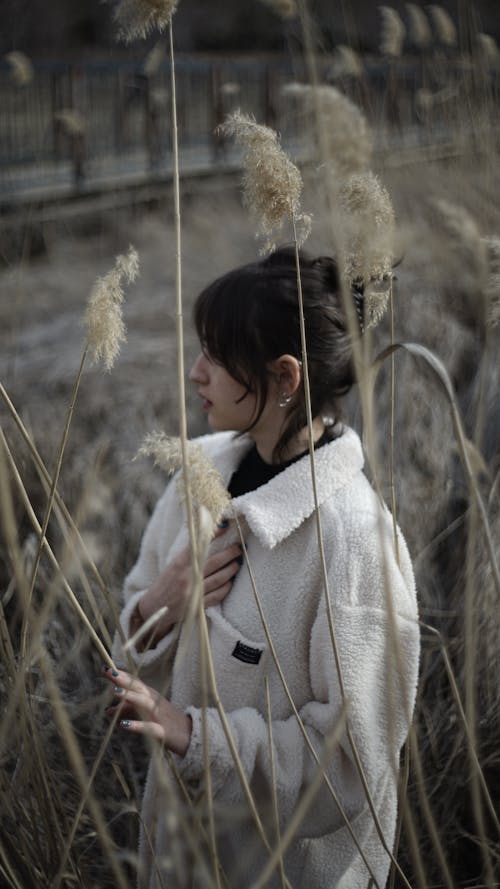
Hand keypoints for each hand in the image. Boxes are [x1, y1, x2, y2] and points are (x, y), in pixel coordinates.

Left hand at [103, 667, 191, 755]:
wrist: (191, 735)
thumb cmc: (166, 721)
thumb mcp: (146, 713)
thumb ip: (127, 710)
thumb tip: (106, 710)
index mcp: (151, 696)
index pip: (135, 683)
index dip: (121, 675)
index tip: (105, 667)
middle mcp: (155, 702)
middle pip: (139, 688)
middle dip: (124, 679)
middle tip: (108, 672)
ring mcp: (159, 716)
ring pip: (144, 703)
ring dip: (130, 696)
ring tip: (114, 691)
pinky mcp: (163, 731)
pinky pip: (149, 728)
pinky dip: (137, 725)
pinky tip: (123, 725)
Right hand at [135, 529, 242, 643]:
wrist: (154, 608)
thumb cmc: (164, 583)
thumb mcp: (173, 565)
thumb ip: (188, 554)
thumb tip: (206, 539)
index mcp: (179, 564)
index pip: (200, 546)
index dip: (215, 536)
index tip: (226, 528)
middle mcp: (188, 577)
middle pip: (215, 562)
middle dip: (230, 553)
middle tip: (238, 547)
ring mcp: (194, 592)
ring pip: (219, 578)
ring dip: (231, 569)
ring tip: (238, 562)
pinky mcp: (198, 606)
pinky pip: (218, 595)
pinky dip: (226, 587)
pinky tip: (230, 581)